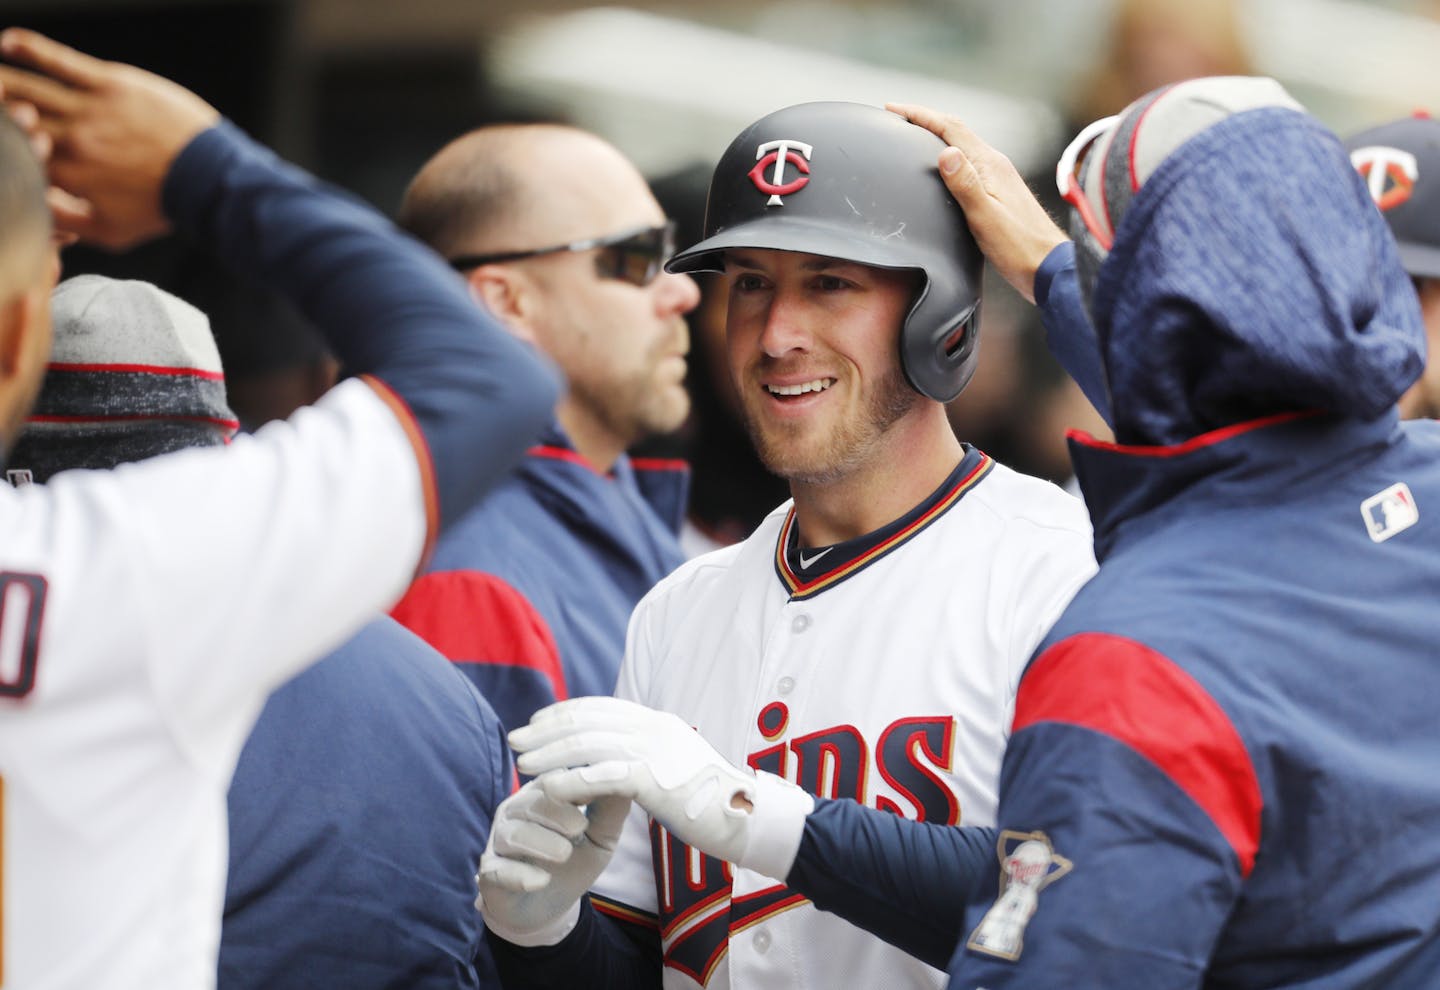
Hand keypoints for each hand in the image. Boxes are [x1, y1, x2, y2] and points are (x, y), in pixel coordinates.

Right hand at [0, 28, 219, 248]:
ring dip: (1, 82)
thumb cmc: (163, 206)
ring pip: (27, 89)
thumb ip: (66, 222)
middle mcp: (71, 142)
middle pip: (14, 122)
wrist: (209, 179)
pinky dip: (30, 48)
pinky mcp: (111, 84)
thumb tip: (34, 209)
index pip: (17, 159)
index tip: (7, 149)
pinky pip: (60, 60)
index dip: (7, 154)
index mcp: (67, 177)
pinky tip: (8, 43)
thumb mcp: (111, 232)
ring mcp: (89, 110)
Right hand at [475, 778, 630, 946]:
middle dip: (556, 812)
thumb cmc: (574, 861)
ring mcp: (498, 842)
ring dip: (539, 842)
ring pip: (512, 833)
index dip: (574, 783)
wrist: (547, 907)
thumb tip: (628, 775)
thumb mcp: (601, 836)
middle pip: (531, 801)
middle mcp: (515, 811)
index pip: (553, 777)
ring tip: (564, 853)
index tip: (596, 793)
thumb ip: (611, 809)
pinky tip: (540, 880)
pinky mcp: (489, 873)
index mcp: (542, 794)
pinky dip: (519, 875)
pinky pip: (497, 870)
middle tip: (581, 827)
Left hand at [513, 697, 814, 878]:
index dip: (565, 712)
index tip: (538, 721)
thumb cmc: (715, 802)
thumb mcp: (680, 766)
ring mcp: (654, 751)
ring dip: (550, 752)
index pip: (601, 708)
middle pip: (588, 720)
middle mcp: (655, 728)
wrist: (749, 818)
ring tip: (522, 762)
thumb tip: (622, 758)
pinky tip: (546, 787)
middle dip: (547, 728)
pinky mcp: (653, 779)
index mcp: (660, 723)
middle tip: (516, 738)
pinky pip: (599, 777)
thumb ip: (650, 755)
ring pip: (588, 744)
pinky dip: (568, 780)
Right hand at [888, 102, 1066, 303]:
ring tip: (913, 136)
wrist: (1048, 266)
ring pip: (962, 148)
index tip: (893, 109)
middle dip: (925, 121)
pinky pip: (968, 165)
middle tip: (897, 117)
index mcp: (990, 165)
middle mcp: (995, 165)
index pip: (951, 129)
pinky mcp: (998, 193)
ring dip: (936, 137)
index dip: (920, 115)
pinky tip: (941, 169)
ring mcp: (998, 178)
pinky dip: (948, 159)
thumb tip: (946, 153)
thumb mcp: (986, 217)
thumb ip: (966, 184)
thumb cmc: (1019, 247)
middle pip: (956, 132)